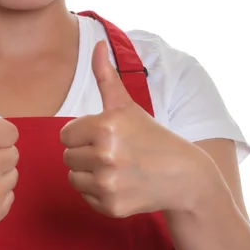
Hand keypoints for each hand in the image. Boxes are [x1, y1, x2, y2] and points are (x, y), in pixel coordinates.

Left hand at [60, 40, 208, 218]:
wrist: (183, 176)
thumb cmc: (151, 136)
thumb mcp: (127, 105)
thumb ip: (106, 76)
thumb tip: (97, 44)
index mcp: (105, 126)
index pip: (65, 135)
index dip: (83, 134)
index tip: (105, 136)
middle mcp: (104, 155)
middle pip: (67, 156)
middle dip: (85, 153)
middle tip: (113, 153)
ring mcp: (108, 183)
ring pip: (73, 177)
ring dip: (88, 174)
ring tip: (116, 168)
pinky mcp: (111, 206)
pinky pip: (85, 197)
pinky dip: (98, 193)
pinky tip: (120, 185)